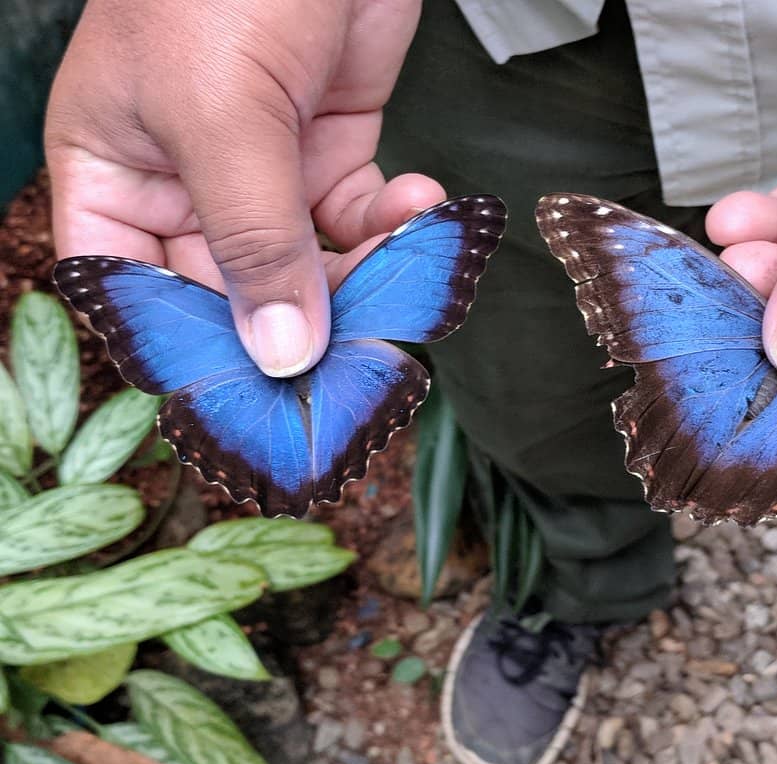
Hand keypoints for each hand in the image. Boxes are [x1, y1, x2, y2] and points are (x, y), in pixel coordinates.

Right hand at [46, 0, 442, 376]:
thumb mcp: (223, 121)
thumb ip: (252, 241)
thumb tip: (279, 351)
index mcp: (117, 173)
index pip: (134, 291)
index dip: (184, 346)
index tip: (249, 389)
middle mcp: (186, 182)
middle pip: (233, 292)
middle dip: (296, 321)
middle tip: (353, 352)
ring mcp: (263, 169)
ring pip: (307, 264)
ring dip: (360, 274)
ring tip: (401, 264)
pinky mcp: (329, 151)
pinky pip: (360, 220)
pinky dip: (394, 225)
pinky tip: (419, 203)